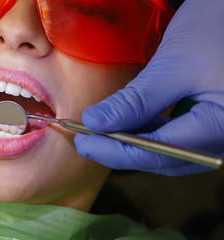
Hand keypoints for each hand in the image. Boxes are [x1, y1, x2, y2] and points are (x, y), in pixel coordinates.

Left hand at [74, 0, 223, 175]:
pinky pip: (180, 137)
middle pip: (164, 158)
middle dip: (122, 152)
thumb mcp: (174, 65)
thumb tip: (96, 122)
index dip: (115, 152)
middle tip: (87, 141)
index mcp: (221, 126)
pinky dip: (152, 133)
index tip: (84, 143)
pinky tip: (129, 124)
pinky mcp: (215, 120)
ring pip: (171, 151)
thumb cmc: (219, 26)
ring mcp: (221, 131)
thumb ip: (135, 101)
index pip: (158, 153)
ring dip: (135, 144)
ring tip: (103, 132)